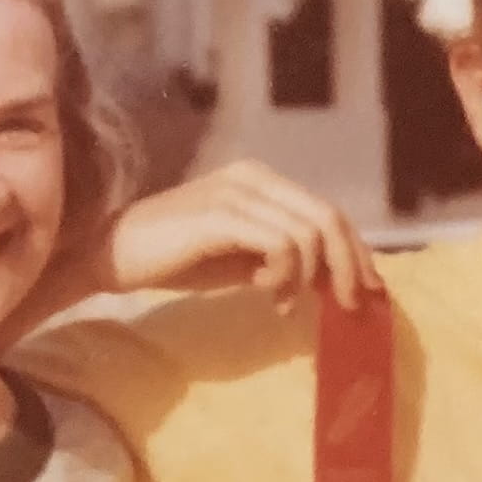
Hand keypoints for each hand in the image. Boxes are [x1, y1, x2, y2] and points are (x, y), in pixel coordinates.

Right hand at [104, 161, 379, 308]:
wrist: (113, 256)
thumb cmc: (178, 258)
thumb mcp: (243, 258)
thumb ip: (286, 259)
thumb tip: (333, 278)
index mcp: (262, 181)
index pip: (326, 210)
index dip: (355, 250)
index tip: (367, 289)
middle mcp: (254, 177)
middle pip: (327, 216)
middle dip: (348, 265)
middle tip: (348, 304)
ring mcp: (237, 192)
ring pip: (308, 233)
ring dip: (307, 277)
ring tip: (282, 301)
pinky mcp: (221, 215)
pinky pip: (280, 244)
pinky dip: (284, 275)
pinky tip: (265, 293)